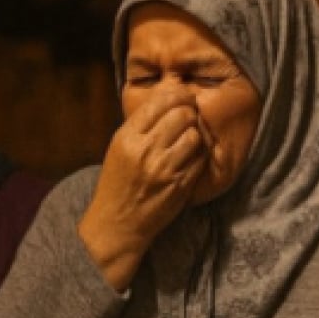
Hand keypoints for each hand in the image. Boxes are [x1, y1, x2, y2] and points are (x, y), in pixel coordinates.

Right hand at [79, 89, 205, 290]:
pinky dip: (200, 154)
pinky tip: (192, 156)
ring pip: (194, 135)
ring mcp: (164, 168)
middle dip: (189, 113)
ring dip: (195, 135)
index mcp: (127, 137)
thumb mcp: (119, 147)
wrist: (118, 222)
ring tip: (188, 140)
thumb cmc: (118, 182)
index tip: (184, 97)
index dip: (178, 95)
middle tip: (189, 118)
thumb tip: (169, 97)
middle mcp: (145, 150)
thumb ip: (141, 124)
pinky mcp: (180, 184)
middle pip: (182, 115)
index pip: (159, 102)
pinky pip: (201, 158)